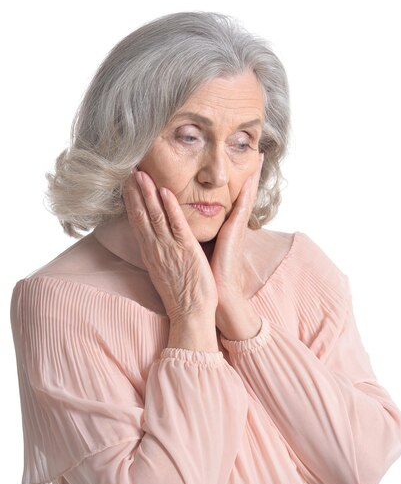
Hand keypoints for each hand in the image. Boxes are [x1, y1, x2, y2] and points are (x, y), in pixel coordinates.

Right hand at [122, 170, 218, 323]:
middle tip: (129, 170)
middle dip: (134, 191)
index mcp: (150, 253)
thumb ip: (160, 252)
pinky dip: (170, 208)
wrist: (190, 314)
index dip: (131, 201)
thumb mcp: (164, 270)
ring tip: (140, 173)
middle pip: (140, 215)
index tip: (127, 183)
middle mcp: (155, 249)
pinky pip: (176, 225)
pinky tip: (164, 192)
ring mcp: (169, 249)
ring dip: (147, 193)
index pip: (137, 222)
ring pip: (154, 216)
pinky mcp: (185, 251)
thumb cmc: (181, 294)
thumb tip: (158, 240)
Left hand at [209, 154, 263, 304]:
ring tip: (258, 154)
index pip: (231, 198)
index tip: (239, 161)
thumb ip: (198, 232)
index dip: (236, 180)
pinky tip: (249, 177)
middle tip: (255, 149)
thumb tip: (186, 221)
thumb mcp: (202, 246)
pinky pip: (241, 207)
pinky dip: (246, 192)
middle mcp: (232, 225)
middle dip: (249, 171)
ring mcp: (236, 228)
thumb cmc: (208, 274)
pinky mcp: (235, 234)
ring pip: (245, 195)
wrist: (218, 295)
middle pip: (242, 191)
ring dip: (251, 175)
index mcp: (224, 227)